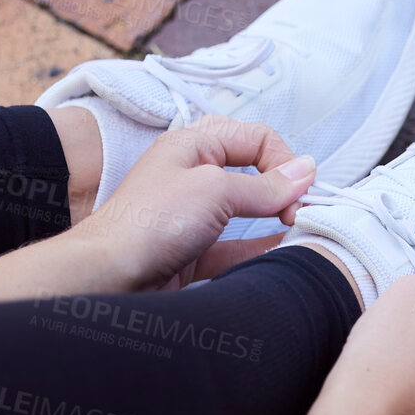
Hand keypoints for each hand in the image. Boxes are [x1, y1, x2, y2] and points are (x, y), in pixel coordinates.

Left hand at [70, 115, 316, 291]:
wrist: (108, 276)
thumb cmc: (151, 222)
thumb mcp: (215, 190)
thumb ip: (264, 185)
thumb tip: (306, 170)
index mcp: (194, 145)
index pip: (256, 138)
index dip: (284, 162)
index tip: (301, 194)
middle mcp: (193, 174)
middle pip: (253, 171)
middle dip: (284, 188)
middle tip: (301, 213)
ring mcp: (193, 214)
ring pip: (247, 211)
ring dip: (276, 220)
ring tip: (301, 233)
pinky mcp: (193, 251)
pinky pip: (236, 247)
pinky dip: (262, 250)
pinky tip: (282, 257)